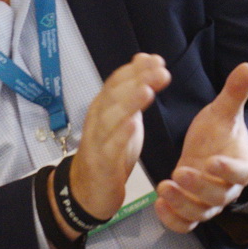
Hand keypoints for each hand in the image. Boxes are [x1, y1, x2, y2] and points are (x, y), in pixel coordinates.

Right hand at [71, 53, 171, 222]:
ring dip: (128, 103)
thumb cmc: (109, 149)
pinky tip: (133, 126)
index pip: (116, 82)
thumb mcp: (124, 116)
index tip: (157, 60)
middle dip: (137, 81)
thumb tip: (144, 58)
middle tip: (161, 71)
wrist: (86, 190)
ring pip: (110, 118)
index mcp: (104, 107)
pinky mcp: (101, 163)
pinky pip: (109, 148)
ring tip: (147, 91)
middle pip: (114, 96)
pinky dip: (120, 136)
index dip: (136, 70)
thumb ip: (133, 89)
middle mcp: (97, 119)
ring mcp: (97, 141)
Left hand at [156, 62, 247, 232]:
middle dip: (198, 187)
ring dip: (181, 204)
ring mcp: (209, 203)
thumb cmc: (217, 134)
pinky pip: (185, 224)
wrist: (207, 151)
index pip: (240, 173)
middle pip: (218, 197)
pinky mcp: (192, 210)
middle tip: (179, 172)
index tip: (212, 161)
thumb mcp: (222, 112)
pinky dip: (172, 220)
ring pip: (200, 213)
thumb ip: (234, 94)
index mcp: (241, 166)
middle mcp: (227, 189)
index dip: (227, 170)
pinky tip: (158, 204)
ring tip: (162, 187)